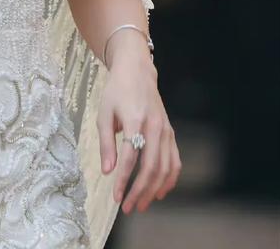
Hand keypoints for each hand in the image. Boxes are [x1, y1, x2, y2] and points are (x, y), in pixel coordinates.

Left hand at [97, 43, 180, 213]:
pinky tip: (159, 192)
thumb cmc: (117, 91)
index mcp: (135, 119)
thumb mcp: (104, 113)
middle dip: (139, 191)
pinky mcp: (171, 133)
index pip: (131, 156)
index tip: (116, 197)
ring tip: (140, 204)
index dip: (124, 179)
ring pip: (165, 168)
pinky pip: (175, 161)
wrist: (137, 71)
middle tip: (127, 207)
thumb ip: (106, 143)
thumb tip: (107, 171)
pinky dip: (169, 179)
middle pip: (151, 166)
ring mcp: (166, 130)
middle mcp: (154, 126)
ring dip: (154, 190)